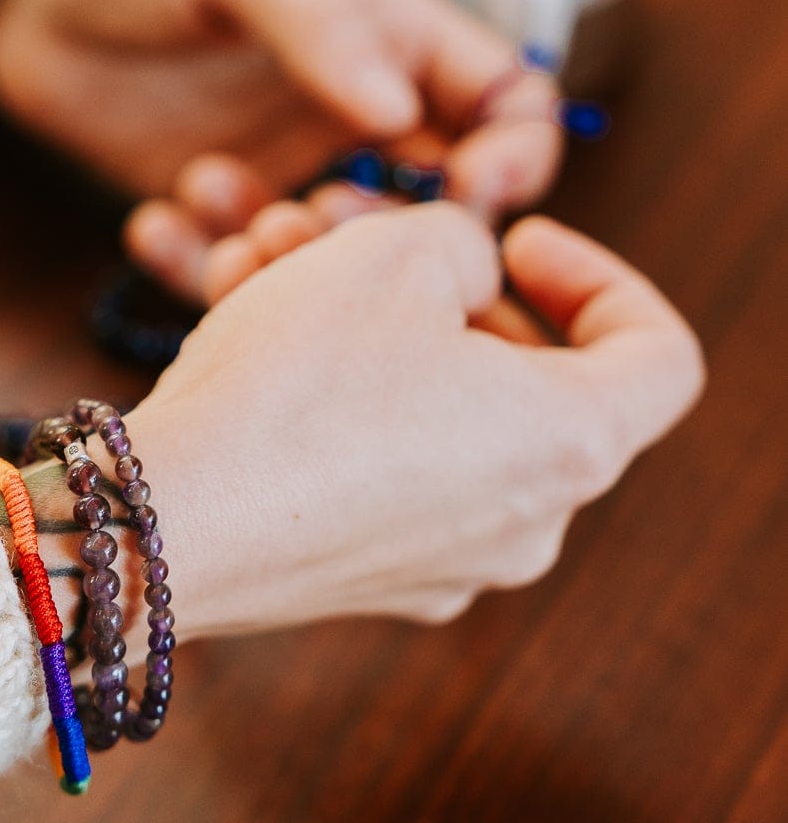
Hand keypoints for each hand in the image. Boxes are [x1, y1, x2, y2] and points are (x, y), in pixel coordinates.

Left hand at [0, 0, 561, 243]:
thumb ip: (321, 26)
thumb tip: (398, 112)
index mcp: (399, 39)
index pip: (510, 110)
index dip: (515, 156)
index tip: (470, 191)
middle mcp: (361, 118)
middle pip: (439, 210)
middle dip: (395, 231)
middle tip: (316, 213)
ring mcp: (293, 174)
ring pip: (342, 262)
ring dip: (294, 259)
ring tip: (217, 205)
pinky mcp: (221, 223)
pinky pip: (243, 277)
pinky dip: (206, 270)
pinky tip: (152, 224)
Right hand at [120, 206, 702, 636]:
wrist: (162, 526)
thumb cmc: (293, 389)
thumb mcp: (394, 253)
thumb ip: (462, 240)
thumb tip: (462, 275)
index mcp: (572, 442)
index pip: (661, 356)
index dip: (602, 277)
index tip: (519, 239)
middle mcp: (527, 525)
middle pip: (533, 382)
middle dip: (450, 291)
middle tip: (372, 241)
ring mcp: (446, 566)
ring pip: (437, 416)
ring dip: (373, 332)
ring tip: (279, 267)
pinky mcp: (363, 583)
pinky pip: (376, 468)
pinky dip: (335, 399)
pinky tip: (251, 340)